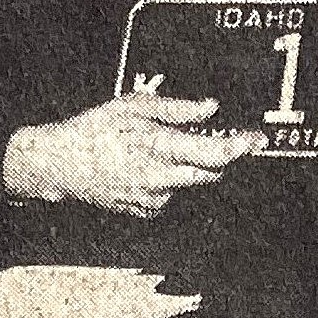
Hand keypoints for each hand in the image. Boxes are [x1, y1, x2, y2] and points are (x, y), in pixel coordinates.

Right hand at [3, 91, 264, 217]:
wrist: (59, 165)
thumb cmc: (94, 130)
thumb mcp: (134, 106)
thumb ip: (177, 108)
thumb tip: (210, 106)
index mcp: (158, 147)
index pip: (213, 153)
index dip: (240, 147)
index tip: (258, 140)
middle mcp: (159, 177)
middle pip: (212, 173)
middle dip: (224, 157)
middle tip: (233, 140)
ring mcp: (152, 198)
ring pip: (193, 183)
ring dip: (195, 167)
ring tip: (170, 147)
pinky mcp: (146, 211)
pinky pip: (173, 194)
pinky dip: (173, 179)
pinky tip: (153, 165)